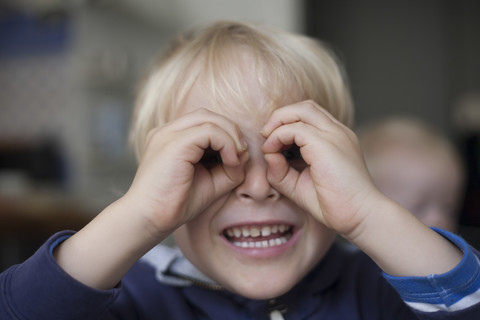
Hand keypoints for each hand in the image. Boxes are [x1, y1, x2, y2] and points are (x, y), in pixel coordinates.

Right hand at [124, 108, 247, 236]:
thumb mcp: (211, 183)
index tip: (236, 159)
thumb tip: (246, 153)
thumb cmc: (175, 204)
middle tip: (241, 154)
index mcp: (171, 138)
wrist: (148, 220)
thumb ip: (229, 168)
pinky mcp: (175, 143)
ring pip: (209, 118)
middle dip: (231, 131)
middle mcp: (167, 132)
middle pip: (207, 115)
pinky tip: (230, 162)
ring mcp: (168, 134)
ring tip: (236, 159)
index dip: (226, 135)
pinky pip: (209, 131)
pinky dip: (226, 143)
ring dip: (230, 136)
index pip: (204, 122)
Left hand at [261, 100, 377, 236]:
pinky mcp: (326, 144)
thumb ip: (280, 169)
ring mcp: (334, 135)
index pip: (309, 116)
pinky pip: (295, 129)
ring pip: (302, 110)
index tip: (272, 145)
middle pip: (305, 106)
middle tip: (266, 136)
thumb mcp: (298, 185)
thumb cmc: (333, 204)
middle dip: (280, 116)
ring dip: (278, 122)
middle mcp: (337, 132)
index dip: (287, 124)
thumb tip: (267, 153)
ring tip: (268, 143)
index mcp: (336, 139)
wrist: (360, 217)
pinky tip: (271, 152)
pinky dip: (278, 136)